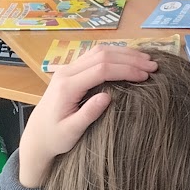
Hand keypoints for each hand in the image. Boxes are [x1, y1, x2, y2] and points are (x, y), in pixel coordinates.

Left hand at [16, 46, 157, 187]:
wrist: (36, 136)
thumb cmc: (55, 138)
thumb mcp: (71, 132)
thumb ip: (88, 114)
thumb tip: (107, 97)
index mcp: (67, 86)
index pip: (101, 69)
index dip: (125, 70)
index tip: (145, 76)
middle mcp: (67, 72)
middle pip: (102, 55)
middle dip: (130, 59)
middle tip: (153, 66)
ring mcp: (68, 68)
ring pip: (99, 51)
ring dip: (124, 53)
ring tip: (146, 60)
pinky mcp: (72, 70)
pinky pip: (95, 55)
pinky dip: (115, 55)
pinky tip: (129, 59)